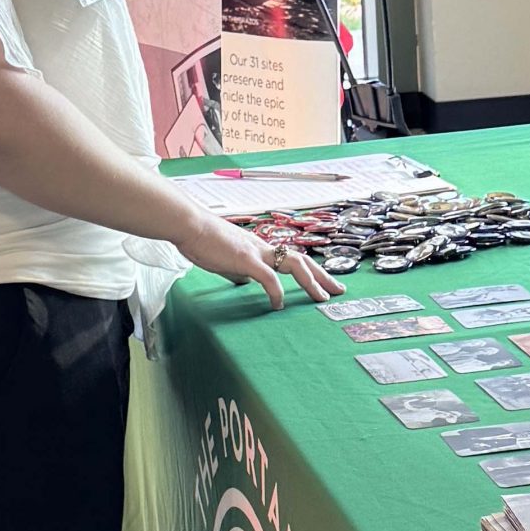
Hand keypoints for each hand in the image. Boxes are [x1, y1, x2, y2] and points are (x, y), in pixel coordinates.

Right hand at [175, 209, 344, 307]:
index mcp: (261, 248)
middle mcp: (265, 248)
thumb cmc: (203, 240)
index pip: (293, 259)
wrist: (189, 226)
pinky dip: (277, 291)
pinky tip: (279, 304)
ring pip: (294, 264)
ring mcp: (257, 252)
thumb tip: (245, 281)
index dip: (311, 272)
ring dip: (311, 281)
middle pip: (303, 260)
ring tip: (322, 297)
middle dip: (323, 276)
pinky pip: (268, 277)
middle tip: (339, 290)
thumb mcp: (226, 259)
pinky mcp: (245, 259)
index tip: (324, 284)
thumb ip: (238, 271)